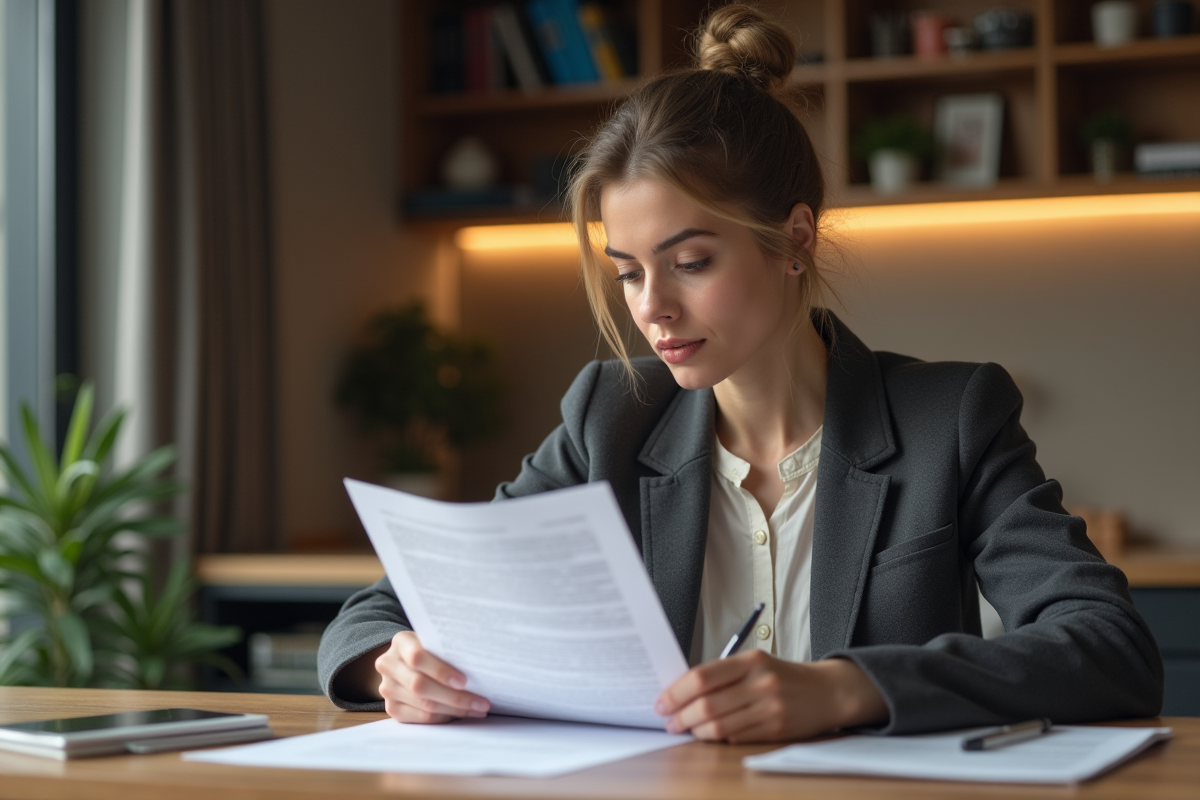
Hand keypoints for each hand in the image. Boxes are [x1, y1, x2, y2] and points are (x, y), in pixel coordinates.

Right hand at [375, 631, 490, 723]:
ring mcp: (387, 688)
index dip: (441, 671)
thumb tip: (481, 668)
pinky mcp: (392, 708)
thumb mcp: (435, 642)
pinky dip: (444, 718)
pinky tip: (461, 714)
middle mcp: (388, 664)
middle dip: (455, 697)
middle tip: (481, 703)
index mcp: (401, 641)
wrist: (405, 661)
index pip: (417, 657)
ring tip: (477, 709)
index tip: (464, 681)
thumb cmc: (430, 649)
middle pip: (421, 686)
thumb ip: (448, 650)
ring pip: (424, 705)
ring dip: (455, 710)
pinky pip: (421, 718)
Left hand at [654, 652, 886, 742]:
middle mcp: (760, 683)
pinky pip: (736, 737)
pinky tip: (712, 734)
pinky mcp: (776, 730)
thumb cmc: (783, 677)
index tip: (661, 702)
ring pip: (719, 726)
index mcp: (750, 661)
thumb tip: (682, 691)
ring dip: (696, 731)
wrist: (827, 691)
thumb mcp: (755, 663)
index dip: (676, 692)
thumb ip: (723, 674)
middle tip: (669, 722)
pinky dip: (719, 737)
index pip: (702, 677)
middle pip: (706, 705)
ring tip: (686, 730)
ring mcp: (769, 708)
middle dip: (681, 716)